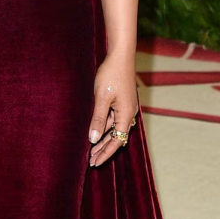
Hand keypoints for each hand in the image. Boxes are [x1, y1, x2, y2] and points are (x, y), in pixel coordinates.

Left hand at [88, 51, 138, 167]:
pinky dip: (104, 127)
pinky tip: (96, 132)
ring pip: (114, 129)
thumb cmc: (111, 75)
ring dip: (103, 139)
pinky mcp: (121, 102)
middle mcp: (128, 114)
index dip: (105, 153)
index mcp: (126, 115)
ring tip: (91, 150)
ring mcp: (125, 108)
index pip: (117, 141)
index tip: (94, 163)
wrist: (120, 56)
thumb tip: (94, 139)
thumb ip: (98, 119)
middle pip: (116, 137)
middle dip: (104, 149)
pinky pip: (113, 119)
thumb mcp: (101, 98)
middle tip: (91, 161)